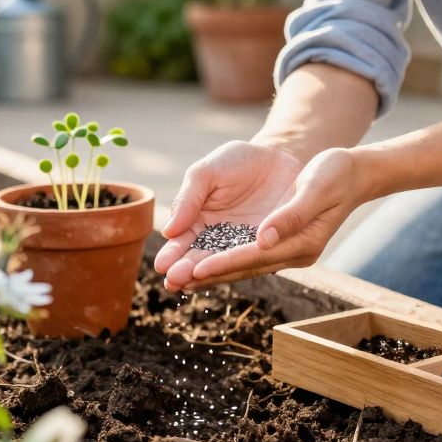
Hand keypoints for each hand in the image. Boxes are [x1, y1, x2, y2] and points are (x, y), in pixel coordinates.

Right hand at [155, 141, 303, 291]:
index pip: (181, 242)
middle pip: (198, 258)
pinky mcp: (267, 248)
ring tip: (189, 284)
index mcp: (197, 220)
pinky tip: (225, 276)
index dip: (172, 254)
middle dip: (185, 270)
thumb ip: (188, 199)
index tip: (161, 266)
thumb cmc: (238, 161)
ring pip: (222, 264)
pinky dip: (239, 268)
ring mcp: (242, 245)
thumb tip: (169, 231)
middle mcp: (218, 238)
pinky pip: (252, 260)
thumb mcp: (207, 172)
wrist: (280, 157)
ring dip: (206, 276)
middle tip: (172, 281)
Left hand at [159, 147, 370, 290]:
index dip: (224, 263)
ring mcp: (281, 248)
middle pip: (242, 267)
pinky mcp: (272, 239)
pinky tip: (193, 262)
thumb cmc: (336, 173)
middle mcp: (291, 252)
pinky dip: (216, 258)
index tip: (195, 269)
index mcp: (304, 243)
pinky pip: (240, 252)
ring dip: (206, 271)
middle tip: (171, 282)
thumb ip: (292, 214)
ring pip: (237, 263)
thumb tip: (264, 238)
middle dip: (206, 274)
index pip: (256, 256)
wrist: (349, 170)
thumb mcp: (318, 186)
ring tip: (174, 280)